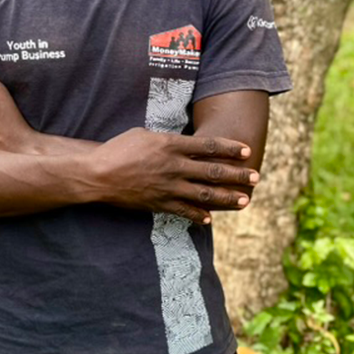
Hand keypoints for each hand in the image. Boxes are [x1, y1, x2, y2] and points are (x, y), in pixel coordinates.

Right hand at [85, 128, 258, 224]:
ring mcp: (168, 187)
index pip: (208, 146)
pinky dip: (198, 215)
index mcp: (171, 145)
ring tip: (244, 200)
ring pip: (205, 193)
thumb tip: (182, 143)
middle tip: (256, 176)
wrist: (98, 174)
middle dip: (237, 174)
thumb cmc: (119, 149)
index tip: (246, 151)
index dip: (230, 149)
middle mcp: (174, 166)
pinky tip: (210, 219)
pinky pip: (184, 211)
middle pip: (213, 170)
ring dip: (227, 197)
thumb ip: (167, 141)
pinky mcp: (159, 203)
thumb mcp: (145, 135)